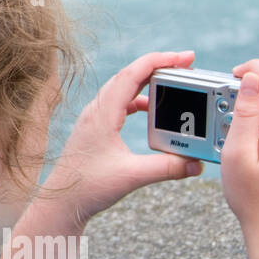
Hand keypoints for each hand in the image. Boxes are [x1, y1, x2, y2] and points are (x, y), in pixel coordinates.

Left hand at [39, 50, 203, 230]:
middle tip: (186, 64)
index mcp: (102, 114)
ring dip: (148, 82)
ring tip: (173, 84)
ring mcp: (94, 118)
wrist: (61, 202)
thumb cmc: (88, 187)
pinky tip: (151, 109)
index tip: (184, 57)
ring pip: (123, 89)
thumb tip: (196, 164)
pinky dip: (138, 100)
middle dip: (158, 66)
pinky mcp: (95, 128)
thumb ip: (167, 168)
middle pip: (129, 76)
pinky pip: (119, 104)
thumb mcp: (132, 176)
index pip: (132, 75)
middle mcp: (96, 111)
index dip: (159, 61)